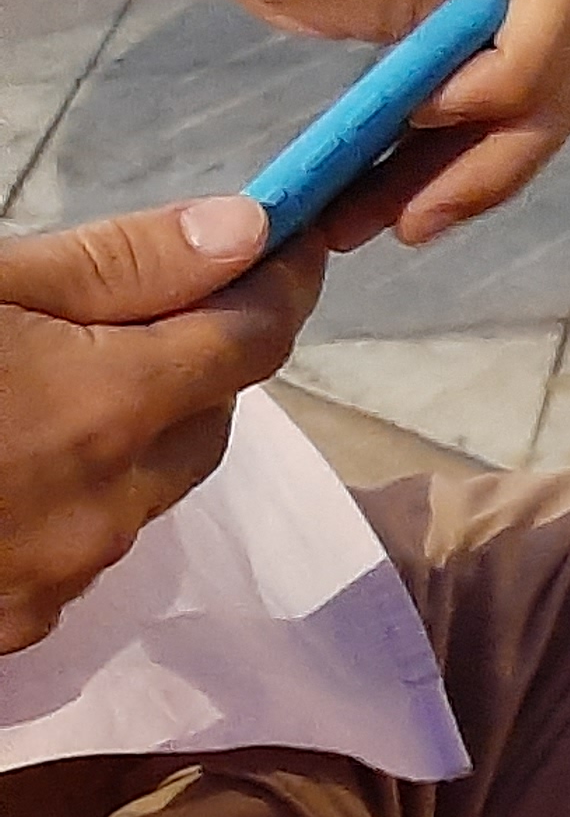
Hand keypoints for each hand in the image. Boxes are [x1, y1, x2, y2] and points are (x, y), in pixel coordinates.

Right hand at [0, 197, 328, 653]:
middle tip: (135, 301)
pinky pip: (76, 549)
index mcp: (103, 413)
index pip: (255, 338)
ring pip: (145, 490)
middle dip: (196, 355)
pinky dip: (64, 494)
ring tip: (37, 378)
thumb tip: (248, 232)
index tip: (286, 239)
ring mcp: (46, 584)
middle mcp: (97, 514)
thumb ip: (116, 265)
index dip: (280, 280)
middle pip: (208, 420)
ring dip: (127, 430)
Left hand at [109, 0, 569, 243]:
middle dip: (502, 151)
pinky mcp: (493, 23)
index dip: (519, 67)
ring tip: (379, 224)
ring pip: (554, 98)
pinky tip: (385, 200)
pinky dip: (455, 162)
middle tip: (409, 223)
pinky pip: (510, 106)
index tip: (422, 107)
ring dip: (480, 173)